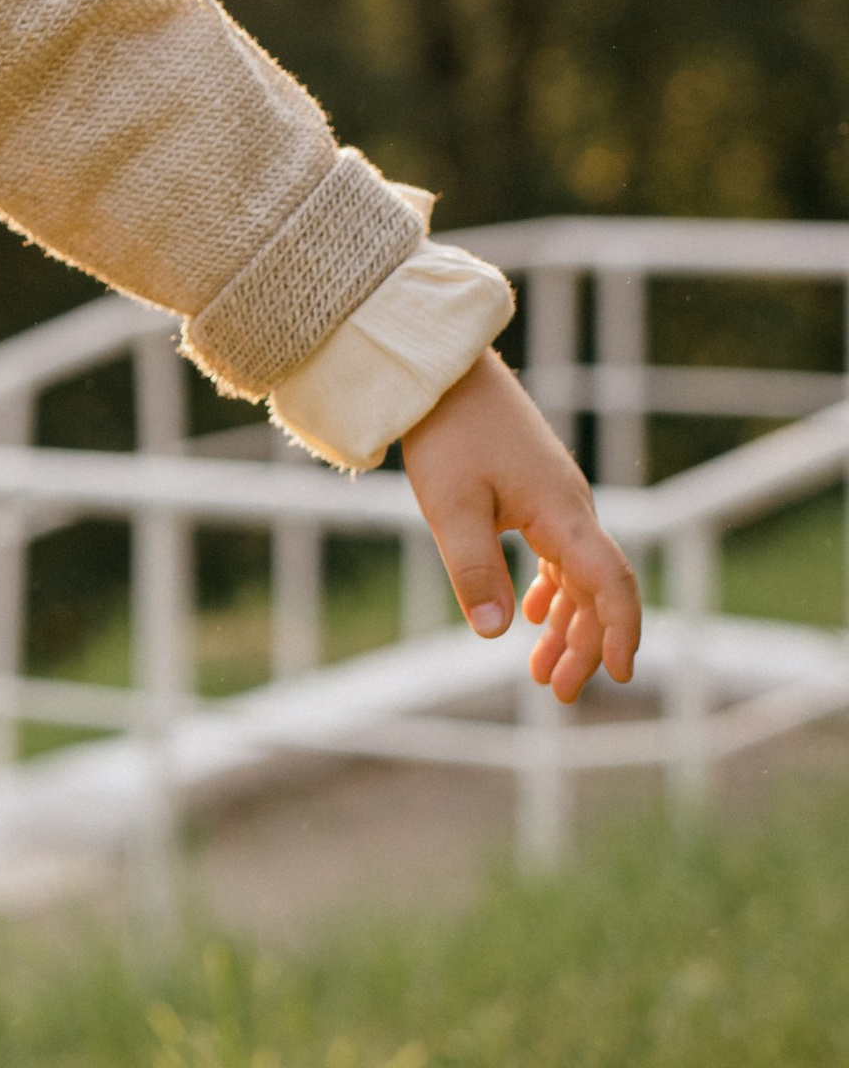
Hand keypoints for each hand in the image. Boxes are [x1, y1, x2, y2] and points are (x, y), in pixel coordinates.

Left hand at [399, 350, 641, 703]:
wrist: (446, 377)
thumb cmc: (448, 435)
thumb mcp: (451, 507)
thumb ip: (472, 569)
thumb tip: (495, 633)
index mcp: (562, 513)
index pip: (611, 581)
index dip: (619, 630)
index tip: (621, 674)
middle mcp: (571, 509)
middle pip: (596, 588)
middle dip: (585, 643)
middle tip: (559, 691)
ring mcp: (556, 501)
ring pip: (576, 575)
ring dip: (565, 624)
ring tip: (543, 671)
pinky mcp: (536, 495)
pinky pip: (558, 554)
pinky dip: (550, 591)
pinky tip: (530, 615)